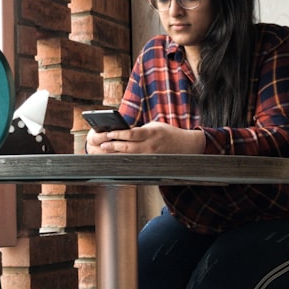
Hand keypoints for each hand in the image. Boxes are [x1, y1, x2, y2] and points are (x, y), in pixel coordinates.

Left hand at [86, 121, 204, 153]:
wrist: (186, 146)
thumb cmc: (168, 133)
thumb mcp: (155, 126)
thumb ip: (140, 130)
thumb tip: (122, 133)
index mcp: (152, 133)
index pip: (132, 134)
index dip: (119, 134)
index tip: (109, 133)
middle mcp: (151, 146)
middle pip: (129, 147)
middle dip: (114, 146)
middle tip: (102, 144)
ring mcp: (151, 156)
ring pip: (130, 157)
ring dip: (117, 154)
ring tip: (106, 151)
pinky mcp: (152, 163)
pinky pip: (136, 162)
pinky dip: (125, 160)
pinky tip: (117, 159)